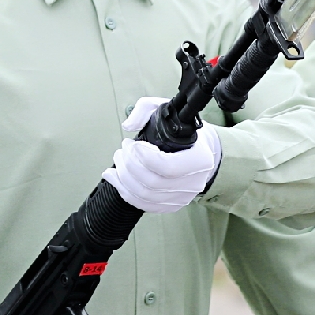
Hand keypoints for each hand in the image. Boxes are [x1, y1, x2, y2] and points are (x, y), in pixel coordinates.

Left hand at [104, 96, 221, 212]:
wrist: (200, 150)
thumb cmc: (182, 130)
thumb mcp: (167, 110)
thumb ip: (145, 109)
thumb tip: (128, 125)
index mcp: (199, 159)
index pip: (168, 167)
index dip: (144, 157)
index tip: (134, 144)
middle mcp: (194, 182)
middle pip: (152, 182)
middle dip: (129, 164)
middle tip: (123, 148)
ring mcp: (183, 196)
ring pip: (145, 195)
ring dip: (124, 177)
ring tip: (118, 159)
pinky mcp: (172, 204)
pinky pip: (145, 205)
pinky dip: (124, 191)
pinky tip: (114, 178)